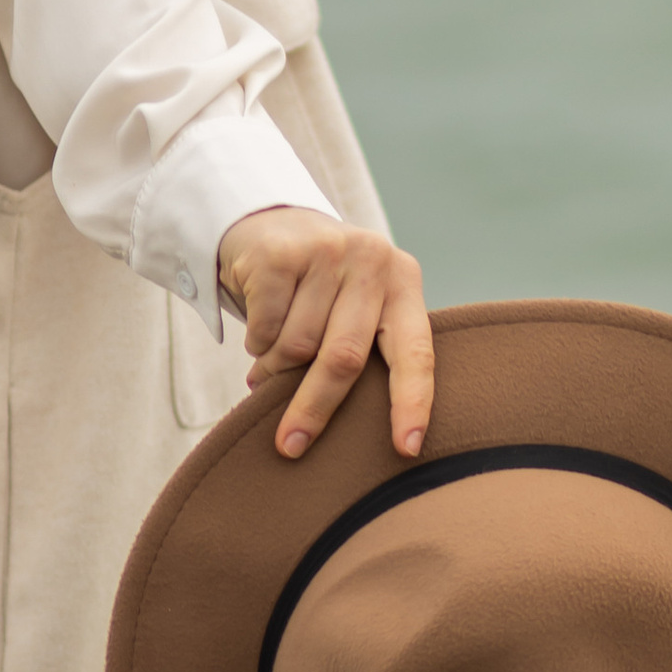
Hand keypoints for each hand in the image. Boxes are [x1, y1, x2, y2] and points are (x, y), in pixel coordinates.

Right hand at [215, 208, 433, 463]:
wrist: (267, 223)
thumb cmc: (318, 285)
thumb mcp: (355, 304)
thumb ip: (364, 347)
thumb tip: (349, 432)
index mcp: (403, 281)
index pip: (415, 351)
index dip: (413, 402)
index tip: (407, 448)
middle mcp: (372, 261)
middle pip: (344, 357)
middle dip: (315, 407)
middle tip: (291, 445)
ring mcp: (326, 252)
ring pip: (296, 346)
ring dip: (275, 369)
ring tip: (267, 366)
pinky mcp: (280, 253)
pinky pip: (265, 328)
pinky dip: (256, 343)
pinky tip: (258, 332)